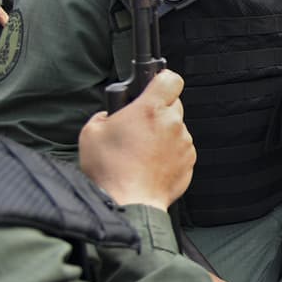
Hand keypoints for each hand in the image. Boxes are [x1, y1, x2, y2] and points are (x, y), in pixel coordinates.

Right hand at [78, 69, 195, 210]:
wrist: (129, 202)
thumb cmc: (109, 169)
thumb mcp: (91, 133)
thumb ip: (105, 115)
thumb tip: (110, 116)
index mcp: (150, 109)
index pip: (170, 79)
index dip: (162, 80)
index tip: (154, 86)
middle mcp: (172, 123)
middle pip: (173, 105)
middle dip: (158, 111)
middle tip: (138, 126)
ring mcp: (184, 143)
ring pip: (176, 129)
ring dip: (163, 135)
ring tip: (141, 152)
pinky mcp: (189, 162)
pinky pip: (180, 150)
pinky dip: (169, 153)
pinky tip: (150, 164)